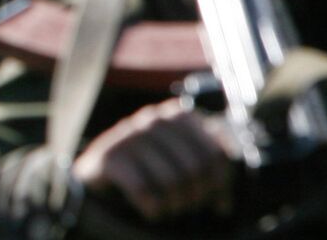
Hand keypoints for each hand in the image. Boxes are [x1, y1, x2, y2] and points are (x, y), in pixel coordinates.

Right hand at [72, 98, 232, 222]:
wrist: (102, 174)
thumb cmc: (151, 169)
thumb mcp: (184, 165)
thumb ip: (209, 175)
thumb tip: (224, 204)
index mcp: (179, 115)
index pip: (217, 154)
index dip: (220, 183)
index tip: (213, 199)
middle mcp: (154, 118)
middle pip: (196, 167)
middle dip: (197, 195)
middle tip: (189, 205)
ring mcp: (129, 134)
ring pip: (172, 181)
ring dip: (175, 204)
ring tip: (171, 208)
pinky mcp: (109, 155)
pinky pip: (144, 189)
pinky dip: (153, 208)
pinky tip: (152, 211)